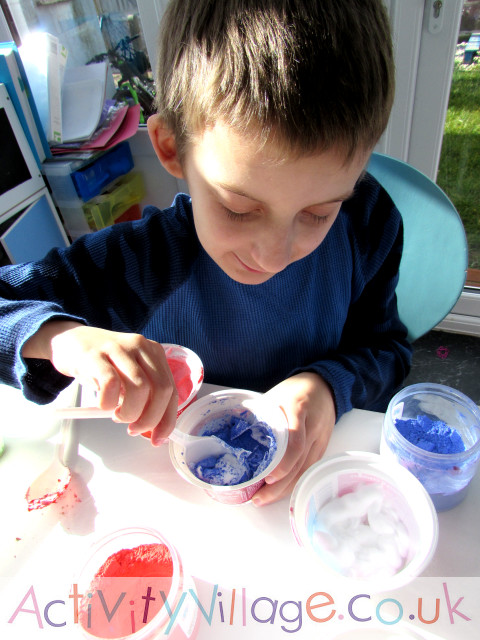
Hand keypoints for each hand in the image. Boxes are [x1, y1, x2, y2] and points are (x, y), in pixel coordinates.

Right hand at [23, 321, 177, 443]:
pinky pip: (110, 384)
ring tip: (117, 415)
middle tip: (134, 429)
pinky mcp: (95, 355)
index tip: (158, 438)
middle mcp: (140, 347)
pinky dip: (108, 402)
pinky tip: (103, 404)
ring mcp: (118, 349)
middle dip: (150, 418)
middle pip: (161, 389)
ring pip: (139, 388)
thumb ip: (143, 394)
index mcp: (154, 352)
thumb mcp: (128, 374)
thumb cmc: (101, 363)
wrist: (69, 340)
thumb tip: (154, 426)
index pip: (171, 389)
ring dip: (130, 412)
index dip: (167, 418)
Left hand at [252, 372, 335, 505]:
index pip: (295, 442)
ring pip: (304, 470)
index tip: (268, 477)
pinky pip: (309, 468)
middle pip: (299, 463)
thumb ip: (260, 413)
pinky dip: (294, 481)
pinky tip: (281, 490)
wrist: (325, 386)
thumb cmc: (295, 390)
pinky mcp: (323, 447)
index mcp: (298, 410)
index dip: (283, 463)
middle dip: (279, 485)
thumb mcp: (275, 395)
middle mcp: (312, 428)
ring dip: (285, 489)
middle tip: (258, 498)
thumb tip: (234, 432)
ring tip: (264, 499)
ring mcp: (320, 439)